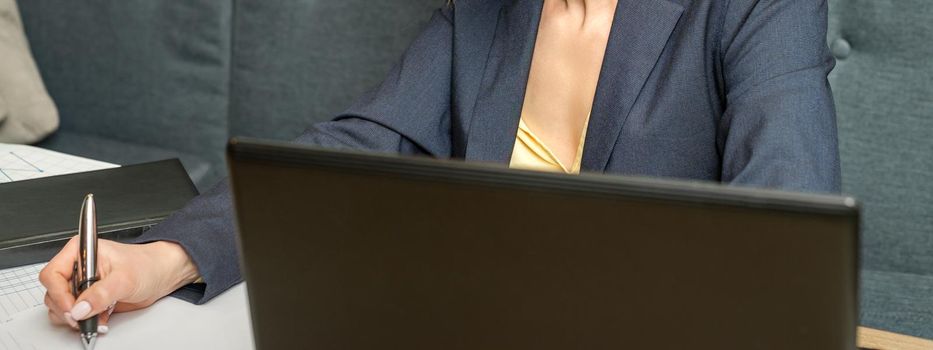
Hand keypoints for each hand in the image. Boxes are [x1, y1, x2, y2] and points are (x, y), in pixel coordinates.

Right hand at [39, 237, 199, 332]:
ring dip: (76, 317)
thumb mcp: (125, 278)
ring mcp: (82, 283)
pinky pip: (76, 314)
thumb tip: (80, 308)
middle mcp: (78, 267)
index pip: (53, 274)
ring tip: (96, 318)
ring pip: (61, 306)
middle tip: (82, 319)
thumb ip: (101, 293)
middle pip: (53, 293)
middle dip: (66, 309)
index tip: (72, 309)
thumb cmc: (147, 265)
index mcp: (80, 251)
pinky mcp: (89, 298)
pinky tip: (101, 319)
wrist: (161, 275)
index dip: (58, 294)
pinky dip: (85, 321)